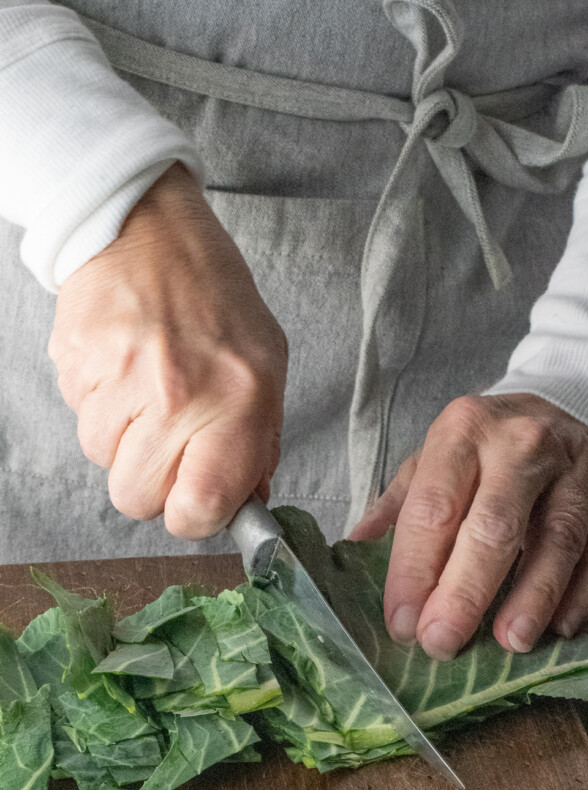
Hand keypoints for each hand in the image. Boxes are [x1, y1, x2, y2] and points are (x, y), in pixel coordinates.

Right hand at [48, 162, 287, 538]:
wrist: (148, 229)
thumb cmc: (214, 297)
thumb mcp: (266, 365)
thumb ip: (259, 441)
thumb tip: (246, 501)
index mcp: (238, 401)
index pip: (201, 506)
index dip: (192, 517)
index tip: (194, 503)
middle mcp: (178, 394)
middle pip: (137, 497)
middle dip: (150, 483)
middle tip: (167, 442)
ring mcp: (121, 379)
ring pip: (102, 461)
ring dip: (122, 439)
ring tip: (145, 389)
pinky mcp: (77, 364)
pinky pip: (79, 418)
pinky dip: (98, 405)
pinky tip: (122, 367)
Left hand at [350, 394, 587, 658]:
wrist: (575, 403)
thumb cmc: (492, 445)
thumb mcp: (437, 457)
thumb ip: (400, 505)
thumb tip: (353, 552)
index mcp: (463, 434)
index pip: (434, 508)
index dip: (415, 570)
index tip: (402, 622)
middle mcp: (520, 447)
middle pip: (493, 527)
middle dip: (465, 592)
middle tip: (443, 643)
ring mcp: (573, 472)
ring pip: (556, 541)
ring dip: (533, 597)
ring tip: (510, 643)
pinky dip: (582, 593)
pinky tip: (562, 627)